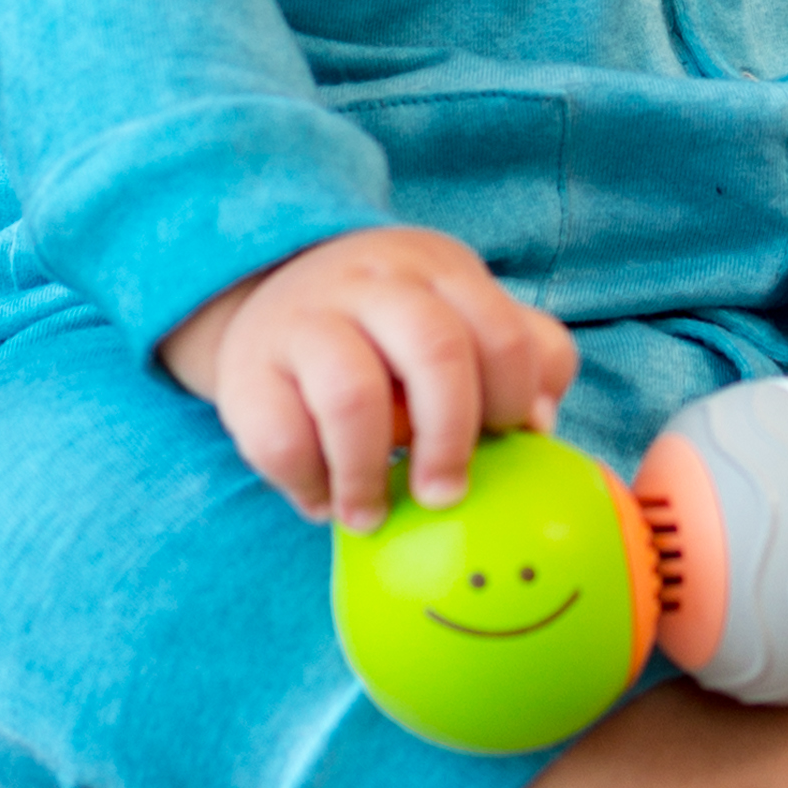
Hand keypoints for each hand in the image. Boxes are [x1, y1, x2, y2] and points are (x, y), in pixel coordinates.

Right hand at [159, 225, 579, 529]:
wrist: (267, 294)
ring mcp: (306, 322)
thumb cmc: (390, 329)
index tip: (506, 441)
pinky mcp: (248, 371)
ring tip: (372, 517)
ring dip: (370, 472)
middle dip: (451, 436)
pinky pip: (281, 438)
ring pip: (351, 395)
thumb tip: (539, 423)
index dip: (513, 400)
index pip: (503, 332)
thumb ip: (520, 355)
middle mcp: (374, 283)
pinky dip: (309, 483)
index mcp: (439, 270)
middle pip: (435, 350)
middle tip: (445, 496)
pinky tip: (323, 500)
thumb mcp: (460, 316)